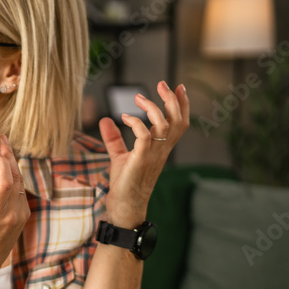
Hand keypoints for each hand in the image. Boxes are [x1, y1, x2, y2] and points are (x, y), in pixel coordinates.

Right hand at [0, 135, 29, 271]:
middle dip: (9, 155)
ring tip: (4, 149)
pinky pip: (21, 189)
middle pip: (15, 177)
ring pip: (20, 181)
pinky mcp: (25, 214)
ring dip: (13, 163)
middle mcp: (10, 213)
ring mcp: (20, 214)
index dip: (2, 163)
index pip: (4, 181)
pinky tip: (7, 167)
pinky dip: (14, 176)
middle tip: (1, 139)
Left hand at [99, 80, 189, 227]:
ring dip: (153, 108)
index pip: (180, 122)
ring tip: (138, 98)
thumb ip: (114, 138)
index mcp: (162, 147)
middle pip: (178, 120)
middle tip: (162, 83)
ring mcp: (153, 154)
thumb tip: (105, 120)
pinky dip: (136, 123)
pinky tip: (124, 118)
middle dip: (173, 99)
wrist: (124, 204)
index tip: (178, 87)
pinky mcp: (141, 159)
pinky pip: (145, 136)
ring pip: (164, 125)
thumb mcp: (119, 155)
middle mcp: (162, 149)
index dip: (182, 104)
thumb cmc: (124, 182)